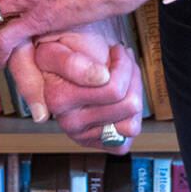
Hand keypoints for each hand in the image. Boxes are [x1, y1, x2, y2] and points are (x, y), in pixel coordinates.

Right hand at [36, 20, 144, 151]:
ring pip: (133, 122)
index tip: (117, 50)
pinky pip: (130, 134)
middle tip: (122, 60)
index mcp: (59, 99)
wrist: (64, 65)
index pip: (113, 90)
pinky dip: (133, 114)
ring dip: (134, 93)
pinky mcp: (98, 143)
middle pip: (128, 104)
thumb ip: (71, 62)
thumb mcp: (56, 48)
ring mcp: (85, 136)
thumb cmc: (64, 53)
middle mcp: (69, 123)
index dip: (122, 64)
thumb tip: (101, 78)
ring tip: (124, 75)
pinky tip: (122, 95)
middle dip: (130, 75)